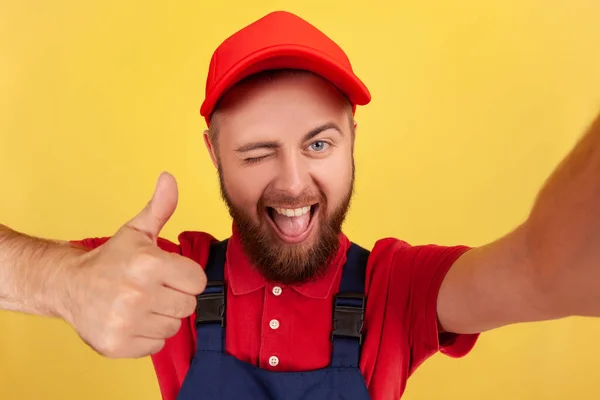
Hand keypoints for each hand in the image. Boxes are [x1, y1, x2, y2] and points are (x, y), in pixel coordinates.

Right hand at [63, 172, 206, 357]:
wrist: (68, 286)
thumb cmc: (110, 259)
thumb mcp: (136, 231)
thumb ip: (160, 207)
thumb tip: (169, 178)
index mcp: (148, 264)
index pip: (198, 281)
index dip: (185, 276)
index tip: (167, 273)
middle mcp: (138, 294)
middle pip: (188, 305)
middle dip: (174, 296)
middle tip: (151, 289)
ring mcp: (127, 322)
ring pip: (174, 326)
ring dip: (161, 316)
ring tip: (140, 304)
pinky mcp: (119, 345)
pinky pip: (156, 344)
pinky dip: (147, 335)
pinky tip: (131, 320)